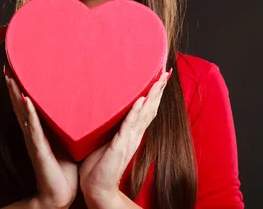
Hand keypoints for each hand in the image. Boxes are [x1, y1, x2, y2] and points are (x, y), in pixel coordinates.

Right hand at [4, 64, 78, 208]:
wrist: (59, 194)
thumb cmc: (64, 167)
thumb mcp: (67, 139)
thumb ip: (68, 124)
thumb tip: (81, 105)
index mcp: (40, 129)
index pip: (29, 103)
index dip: (23, 86)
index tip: (20, 66)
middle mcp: (33, 132)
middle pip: (20, 104)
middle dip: (14, 85)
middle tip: (8, 64)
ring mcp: (34, 141)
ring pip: (23, 113)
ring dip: (16, 95)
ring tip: (11, 77)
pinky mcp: (39, 150)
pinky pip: (33, 129)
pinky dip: (29, 114)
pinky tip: (25, 101)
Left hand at [79, 68, 171, 207]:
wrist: (96, 188)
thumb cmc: (98, 165)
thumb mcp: (105, 140)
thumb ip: (109, 126)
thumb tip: (104, 109)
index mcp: (132, 133)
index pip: (146, 109)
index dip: (154, 94)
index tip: (161, 78)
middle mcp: (134, 135)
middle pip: (151, 109)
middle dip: (159, 91)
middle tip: (166, 73)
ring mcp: (129, 140)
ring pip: (144, 114)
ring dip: (152, 97)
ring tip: (159, 81)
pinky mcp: (120, 146)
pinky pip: (129, 126)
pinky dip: (136, 112)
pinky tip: (141, 100)